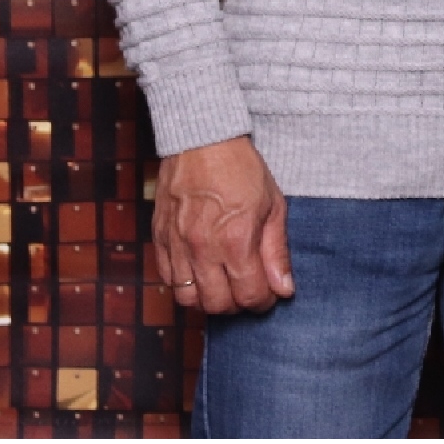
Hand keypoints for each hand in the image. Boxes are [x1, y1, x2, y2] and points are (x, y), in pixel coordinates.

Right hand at [151, 135, 294, 315]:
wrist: (201, 138)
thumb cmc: (240, 167)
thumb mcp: (272, 204)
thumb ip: (276, 251)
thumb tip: (284, 289)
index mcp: (236, 240)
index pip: (249, 295)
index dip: (263, 301)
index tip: (268, 293)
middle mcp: (203, 247)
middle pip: (217, 305)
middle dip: (237, 304)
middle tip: (245, 289)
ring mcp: (177, 244)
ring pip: (188, 299)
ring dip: (208, 298)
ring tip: (222, 283)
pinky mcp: (159, 237)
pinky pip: (167, 279)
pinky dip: (183, 284)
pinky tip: (199, 271)